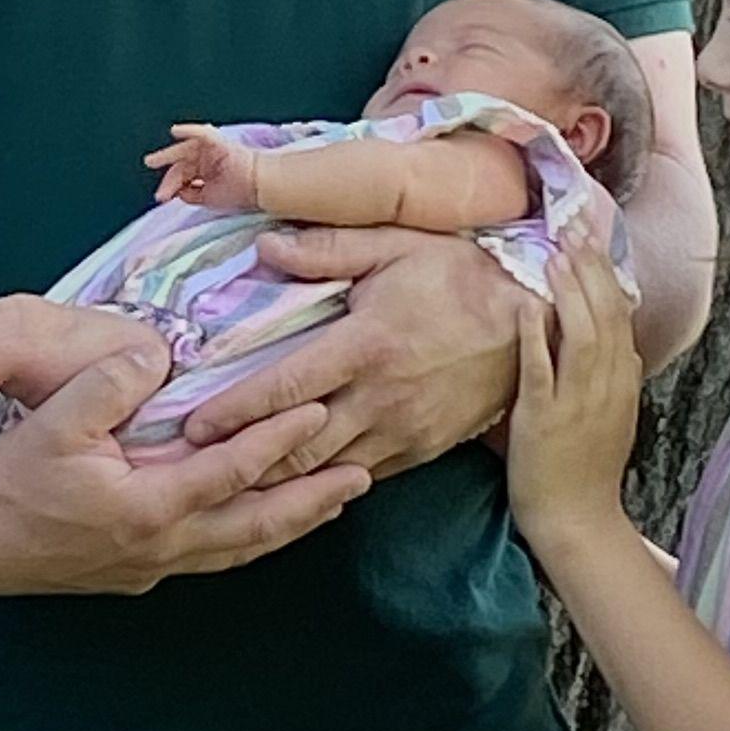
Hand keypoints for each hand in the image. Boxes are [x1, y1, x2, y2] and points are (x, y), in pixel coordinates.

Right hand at [0, 334, 369, 596]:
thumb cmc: (10, 475)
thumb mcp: (52, 420)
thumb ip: (107, 383)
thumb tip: (158, 355)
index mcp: (149, 509)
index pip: (231, 471)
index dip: (277, 441)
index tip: (317, 413)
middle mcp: (161, 547)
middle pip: (255, 526)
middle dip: (311, 500)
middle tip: (361, 477)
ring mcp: (152, 566)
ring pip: (238, 548)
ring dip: (288, 525)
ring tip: (332, 502)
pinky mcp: (138, 573)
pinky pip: (213, 556)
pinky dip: (249, 538)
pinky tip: (265, 525)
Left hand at [144, 124, 259, 212]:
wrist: (259, 187)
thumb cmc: (241, 194)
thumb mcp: (209, 199)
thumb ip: (192, 195)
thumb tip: (177, 192)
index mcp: (208, 174)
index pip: (184, 177)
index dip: (172, 186)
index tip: (161, 198)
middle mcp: (208, 161)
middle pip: (182, 164)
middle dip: (167, 173)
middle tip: (149, 169)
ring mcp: (213, 151)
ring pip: (186, 150)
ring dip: (168, 155)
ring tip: (151, 161)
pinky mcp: (219, 143)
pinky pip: (202, 134)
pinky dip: (189, 130)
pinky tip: (175, 131)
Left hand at [173, 223, 527, 481]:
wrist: (537, 320)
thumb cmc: (460, 275)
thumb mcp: (397, 243)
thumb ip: (329, 246)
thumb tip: (266, 244)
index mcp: (367, 347)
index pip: (286, 388)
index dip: (235, 411)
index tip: (193, 426)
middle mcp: (381, 399)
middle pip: (298, 447)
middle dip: (243, 463)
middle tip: (194, 470)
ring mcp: (404, 432)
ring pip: (327, 472)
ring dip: (278, 483)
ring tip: (229, 486)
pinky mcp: (422, 451)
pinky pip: (362, 476)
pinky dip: (324, 483)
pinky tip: (291, 487)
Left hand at [503, 239, 646, 552]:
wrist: (578, 522)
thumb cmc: (586, 469)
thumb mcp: (612, 415)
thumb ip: (614, 376)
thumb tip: (621, 342)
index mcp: (622, 380)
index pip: (621, 312)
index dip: (607, 270)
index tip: (592, 232)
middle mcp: (607, 386)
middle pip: (607, 314)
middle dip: (592, 266)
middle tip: (574, 224)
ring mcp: (578, 402)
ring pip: (584, 336)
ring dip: (570, 292)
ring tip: (557, 254)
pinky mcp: (545, 420)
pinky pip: (543, 372)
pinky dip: (537, 338)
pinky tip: (528, 307)